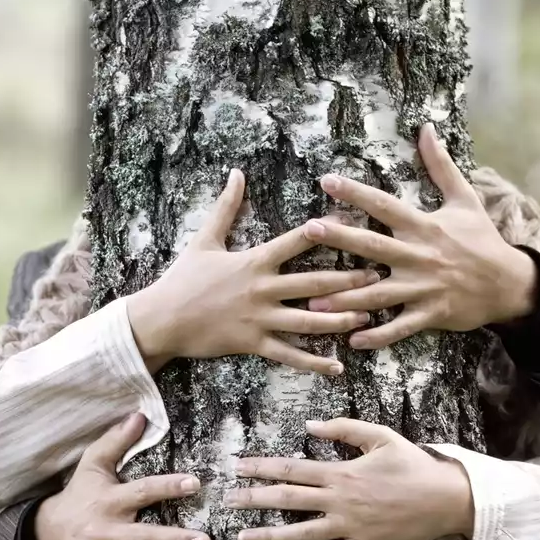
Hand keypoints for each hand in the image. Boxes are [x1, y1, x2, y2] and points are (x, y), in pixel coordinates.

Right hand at [34, 413, 213, 539]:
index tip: (194, 483)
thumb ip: (116, 441)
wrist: (44, 534)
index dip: (167, 486)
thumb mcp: (92, 465)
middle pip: (144, 537)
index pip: (142, 491)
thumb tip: (140, 414)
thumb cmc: (78, 496)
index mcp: (109, 501)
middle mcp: (107, 533)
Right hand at [124, 168, 378, 375]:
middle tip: (378, 275)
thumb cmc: (182, 279)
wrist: (161, 319)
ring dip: (339, 319)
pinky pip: (288, 355)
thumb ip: (226, 207)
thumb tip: (236, 173)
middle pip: (313, 283)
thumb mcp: (204, 240)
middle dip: (348, 279)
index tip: (355, 225)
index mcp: (254, 261)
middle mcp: (262, 289)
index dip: (327, 231)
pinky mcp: (252, 344)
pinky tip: (337, 367)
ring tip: (366, 317)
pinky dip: (313, 362)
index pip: (297, 242)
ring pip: (308, 321)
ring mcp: (259, 319)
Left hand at [225, 418, 472, 539]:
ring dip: (268, 535)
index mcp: (341, 472)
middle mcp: (339, 501)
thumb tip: (309, 425)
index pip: (291, 469)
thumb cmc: (414, 465)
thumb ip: (344, 429)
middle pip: (287, 499)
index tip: (237, 467)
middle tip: (227, 502)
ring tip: (242, 538)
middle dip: (253, 500)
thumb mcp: (382, 436)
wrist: (448, 499)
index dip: (261, 468)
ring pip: (300, 533)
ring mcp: (348, 527)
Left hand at [304, 124, 539, 348]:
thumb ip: (441, 166)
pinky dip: (378, 336)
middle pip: (373, 246)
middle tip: (309, 230)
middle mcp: (419, 256)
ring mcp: (423, 287)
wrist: (509, 283)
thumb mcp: (465, 199)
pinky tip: (352, 340)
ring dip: (346, 299)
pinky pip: (400, 327)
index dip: (356, 192)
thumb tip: (426, 129)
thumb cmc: (481, 240)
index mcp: (423, 226)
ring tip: (312, 303)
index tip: (326, 180)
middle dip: (340, 238)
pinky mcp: (429, 313)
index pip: (384, 205)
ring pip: (379, 294)